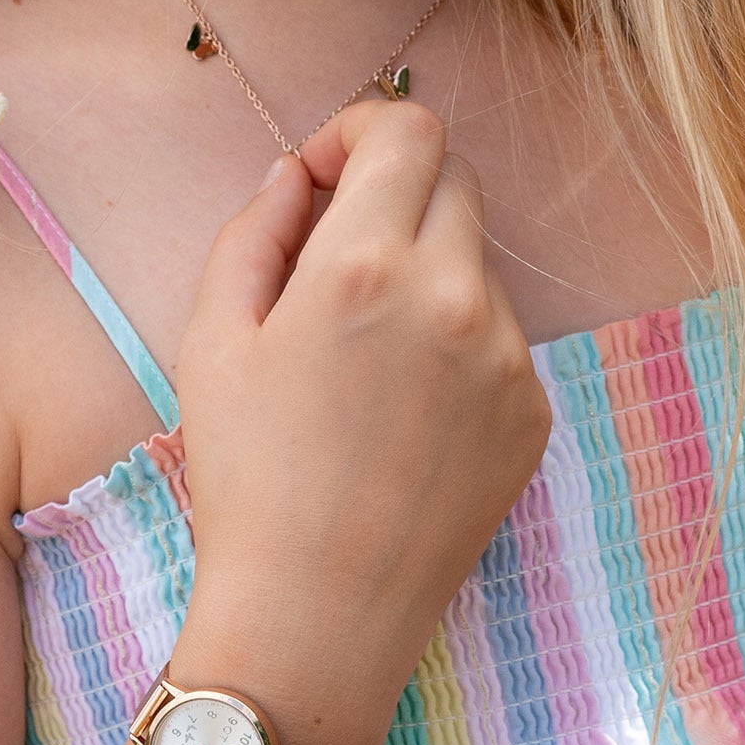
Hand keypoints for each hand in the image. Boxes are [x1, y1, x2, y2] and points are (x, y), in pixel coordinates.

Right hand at [170, 101, 549, 744]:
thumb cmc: (247, 475)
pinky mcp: (533, 409)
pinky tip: (401, 408)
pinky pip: (496, 332)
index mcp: (366, 263)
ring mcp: (507, 354)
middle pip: (452, 178)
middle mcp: (453, 294)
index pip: (407, 128)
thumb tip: (296, 173)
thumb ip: (255, 227)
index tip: (322, 178)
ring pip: (473, 257)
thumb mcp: (211, 336)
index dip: (359, 130)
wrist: (318, 616)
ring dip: (422, 267)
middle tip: (335, 253)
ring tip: (362, 355)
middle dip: (394, 189)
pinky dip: (452, 337)